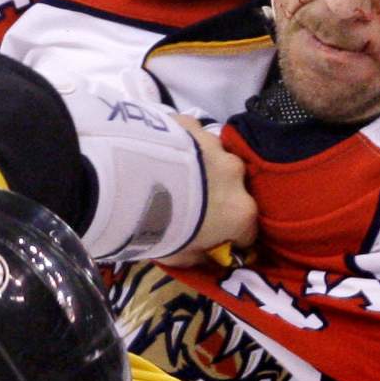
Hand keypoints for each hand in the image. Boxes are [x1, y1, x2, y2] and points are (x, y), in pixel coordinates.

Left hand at [156, 115, 255, 266]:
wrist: (131, 180)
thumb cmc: (159, 227)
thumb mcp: (178, 256)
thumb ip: (197, 255)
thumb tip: (204, 254)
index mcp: (240, 213)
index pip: (248, 232)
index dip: (231, 237)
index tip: (213, 238)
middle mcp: (236, 175)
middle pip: (232, 189)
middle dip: (215, 196)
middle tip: (186, 202)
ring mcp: (215, 145)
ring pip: (212, 158)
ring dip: (198, 166)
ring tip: (168, 172)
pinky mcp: (190, 123)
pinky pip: (189, 136)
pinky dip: (178, 143)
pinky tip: (156, 150)